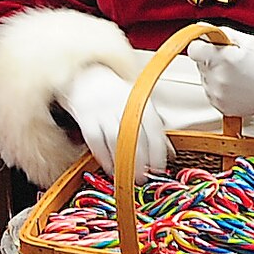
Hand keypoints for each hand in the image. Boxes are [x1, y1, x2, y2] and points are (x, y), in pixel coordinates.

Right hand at [61, 64, 172, 181]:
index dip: (158, 149)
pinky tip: (109, 167)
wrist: (85, 77)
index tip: (160, 167)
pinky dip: (102, 155)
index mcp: (138, 101)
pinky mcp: (85, 117)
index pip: (153, 127)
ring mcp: (102, 110)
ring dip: (122, 160)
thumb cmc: (114, 93)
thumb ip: (152, 127)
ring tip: (127, 176)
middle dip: (141, 159)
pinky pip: (95, 139)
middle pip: (135, 134)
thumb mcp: (137, 105)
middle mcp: (121, 104)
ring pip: (116, 138)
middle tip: (143, 177)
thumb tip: (169, 152)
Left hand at [186, 32, 253, 120]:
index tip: (209, 47)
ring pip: (206, 79)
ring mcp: (215, 92)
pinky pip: (212, 93)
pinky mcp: (218, 105)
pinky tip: (237, 86)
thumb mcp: (247, 41)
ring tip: (237, 75)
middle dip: (212, 60)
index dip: (201, 46)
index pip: (193, 49)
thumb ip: (221, 33)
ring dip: (216, 75)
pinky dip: (221, 89)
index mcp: (219, 58)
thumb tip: (202, 28)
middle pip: (200, 64)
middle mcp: (214, 76)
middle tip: (231, 61)